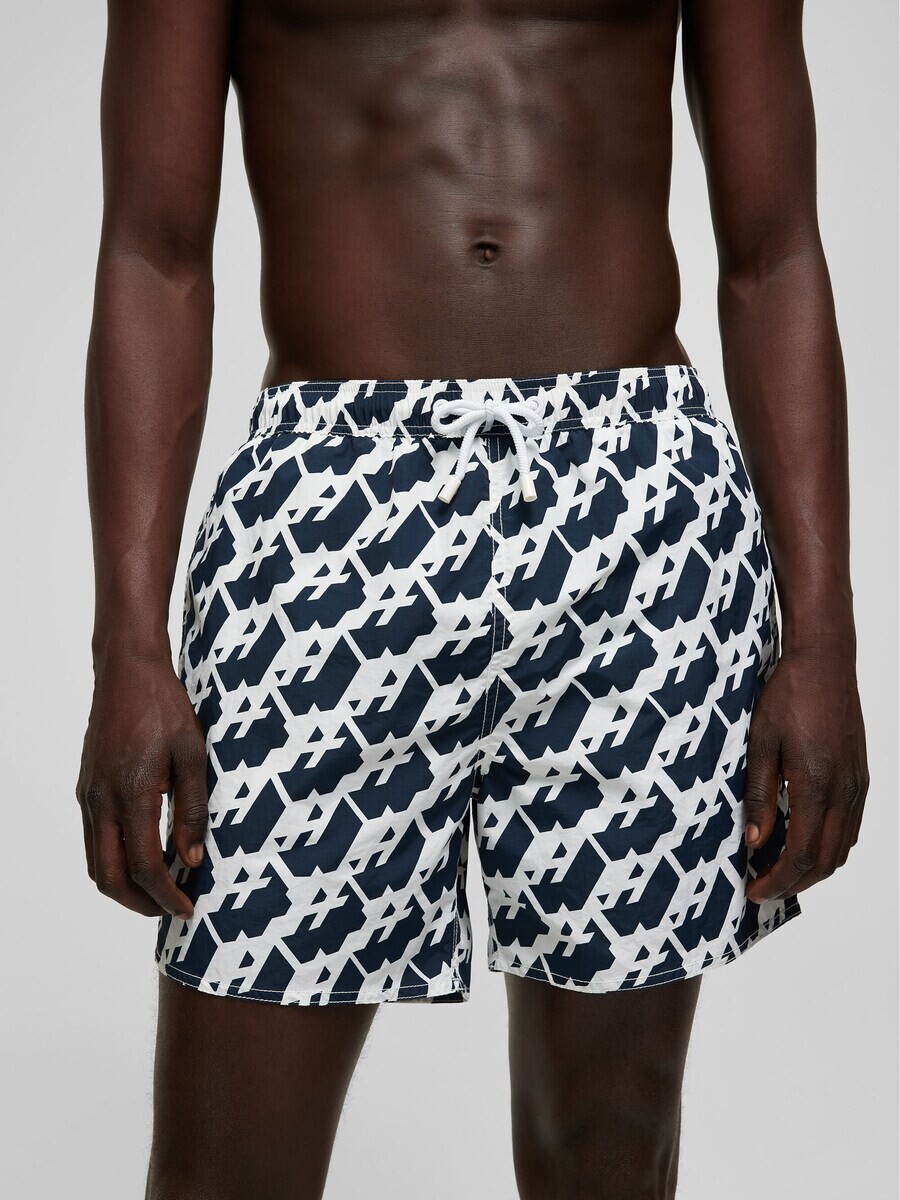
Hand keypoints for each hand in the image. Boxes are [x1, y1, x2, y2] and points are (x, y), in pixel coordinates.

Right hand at [76, 650, 208, 918]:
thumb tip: (193, 859)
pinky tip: (144, 855)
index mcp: (132, 793)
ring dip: (124, 885)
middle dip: (139, 903)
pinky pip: (94, 840)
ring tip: (161, 888)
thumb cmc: (166, 708)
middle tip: (172, 908)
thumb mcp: (193, 755)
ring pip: (95, 863)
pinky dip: (114, 860)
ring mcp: (89, 795)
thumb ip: (193, 810)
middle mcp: (102, 800)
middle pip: (109, 877)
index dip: (166, 895)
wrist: (127, 671)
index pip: (144, 865)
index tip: (188, 908)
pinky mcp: (87, 788)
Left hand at [743, 644, 868, 903]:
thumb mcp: (760, 743)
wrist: (825, 661)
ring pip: (842, 847)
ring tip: (778, 870)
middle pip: (825, 860)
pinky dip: (829, 846)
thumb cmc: (787, 695)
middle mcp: (843, 791)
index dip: (778, 881)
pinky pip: (850, 827)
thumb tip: (755, 842)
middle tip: (762, 888)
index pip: (801, 854)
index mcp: (815, 784)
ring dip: (813, 868)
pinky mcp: (860, 777)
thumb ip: (758, 795)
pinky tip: (804, 842)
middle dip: (793, 883)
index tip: (753, 891)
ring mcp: (857, 785)